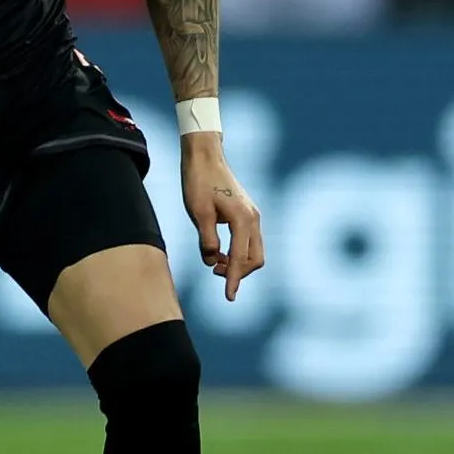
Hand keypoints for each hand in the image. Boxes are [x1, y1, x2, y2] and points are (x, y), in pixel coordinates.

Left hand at [181, 135, 265, 299]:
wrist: (205, 156)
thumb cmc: (199, 182)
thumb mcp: (198, 213)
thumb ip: (206, 240)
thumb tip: (212, 261)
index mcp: (243, 220)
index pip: (240, 259)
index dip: (233, 280)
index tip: (228, 297)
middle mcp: (253, 219)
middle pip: (256, 259)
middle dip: (239, 272)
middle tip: (215, 273)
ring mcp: (253, 215)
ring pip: (254, 251)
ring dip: (238, 263)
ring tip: (214, 263)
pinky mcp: (247, 213)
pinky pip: (248, 241)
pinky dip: (238, 252)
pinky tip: (219, 251)